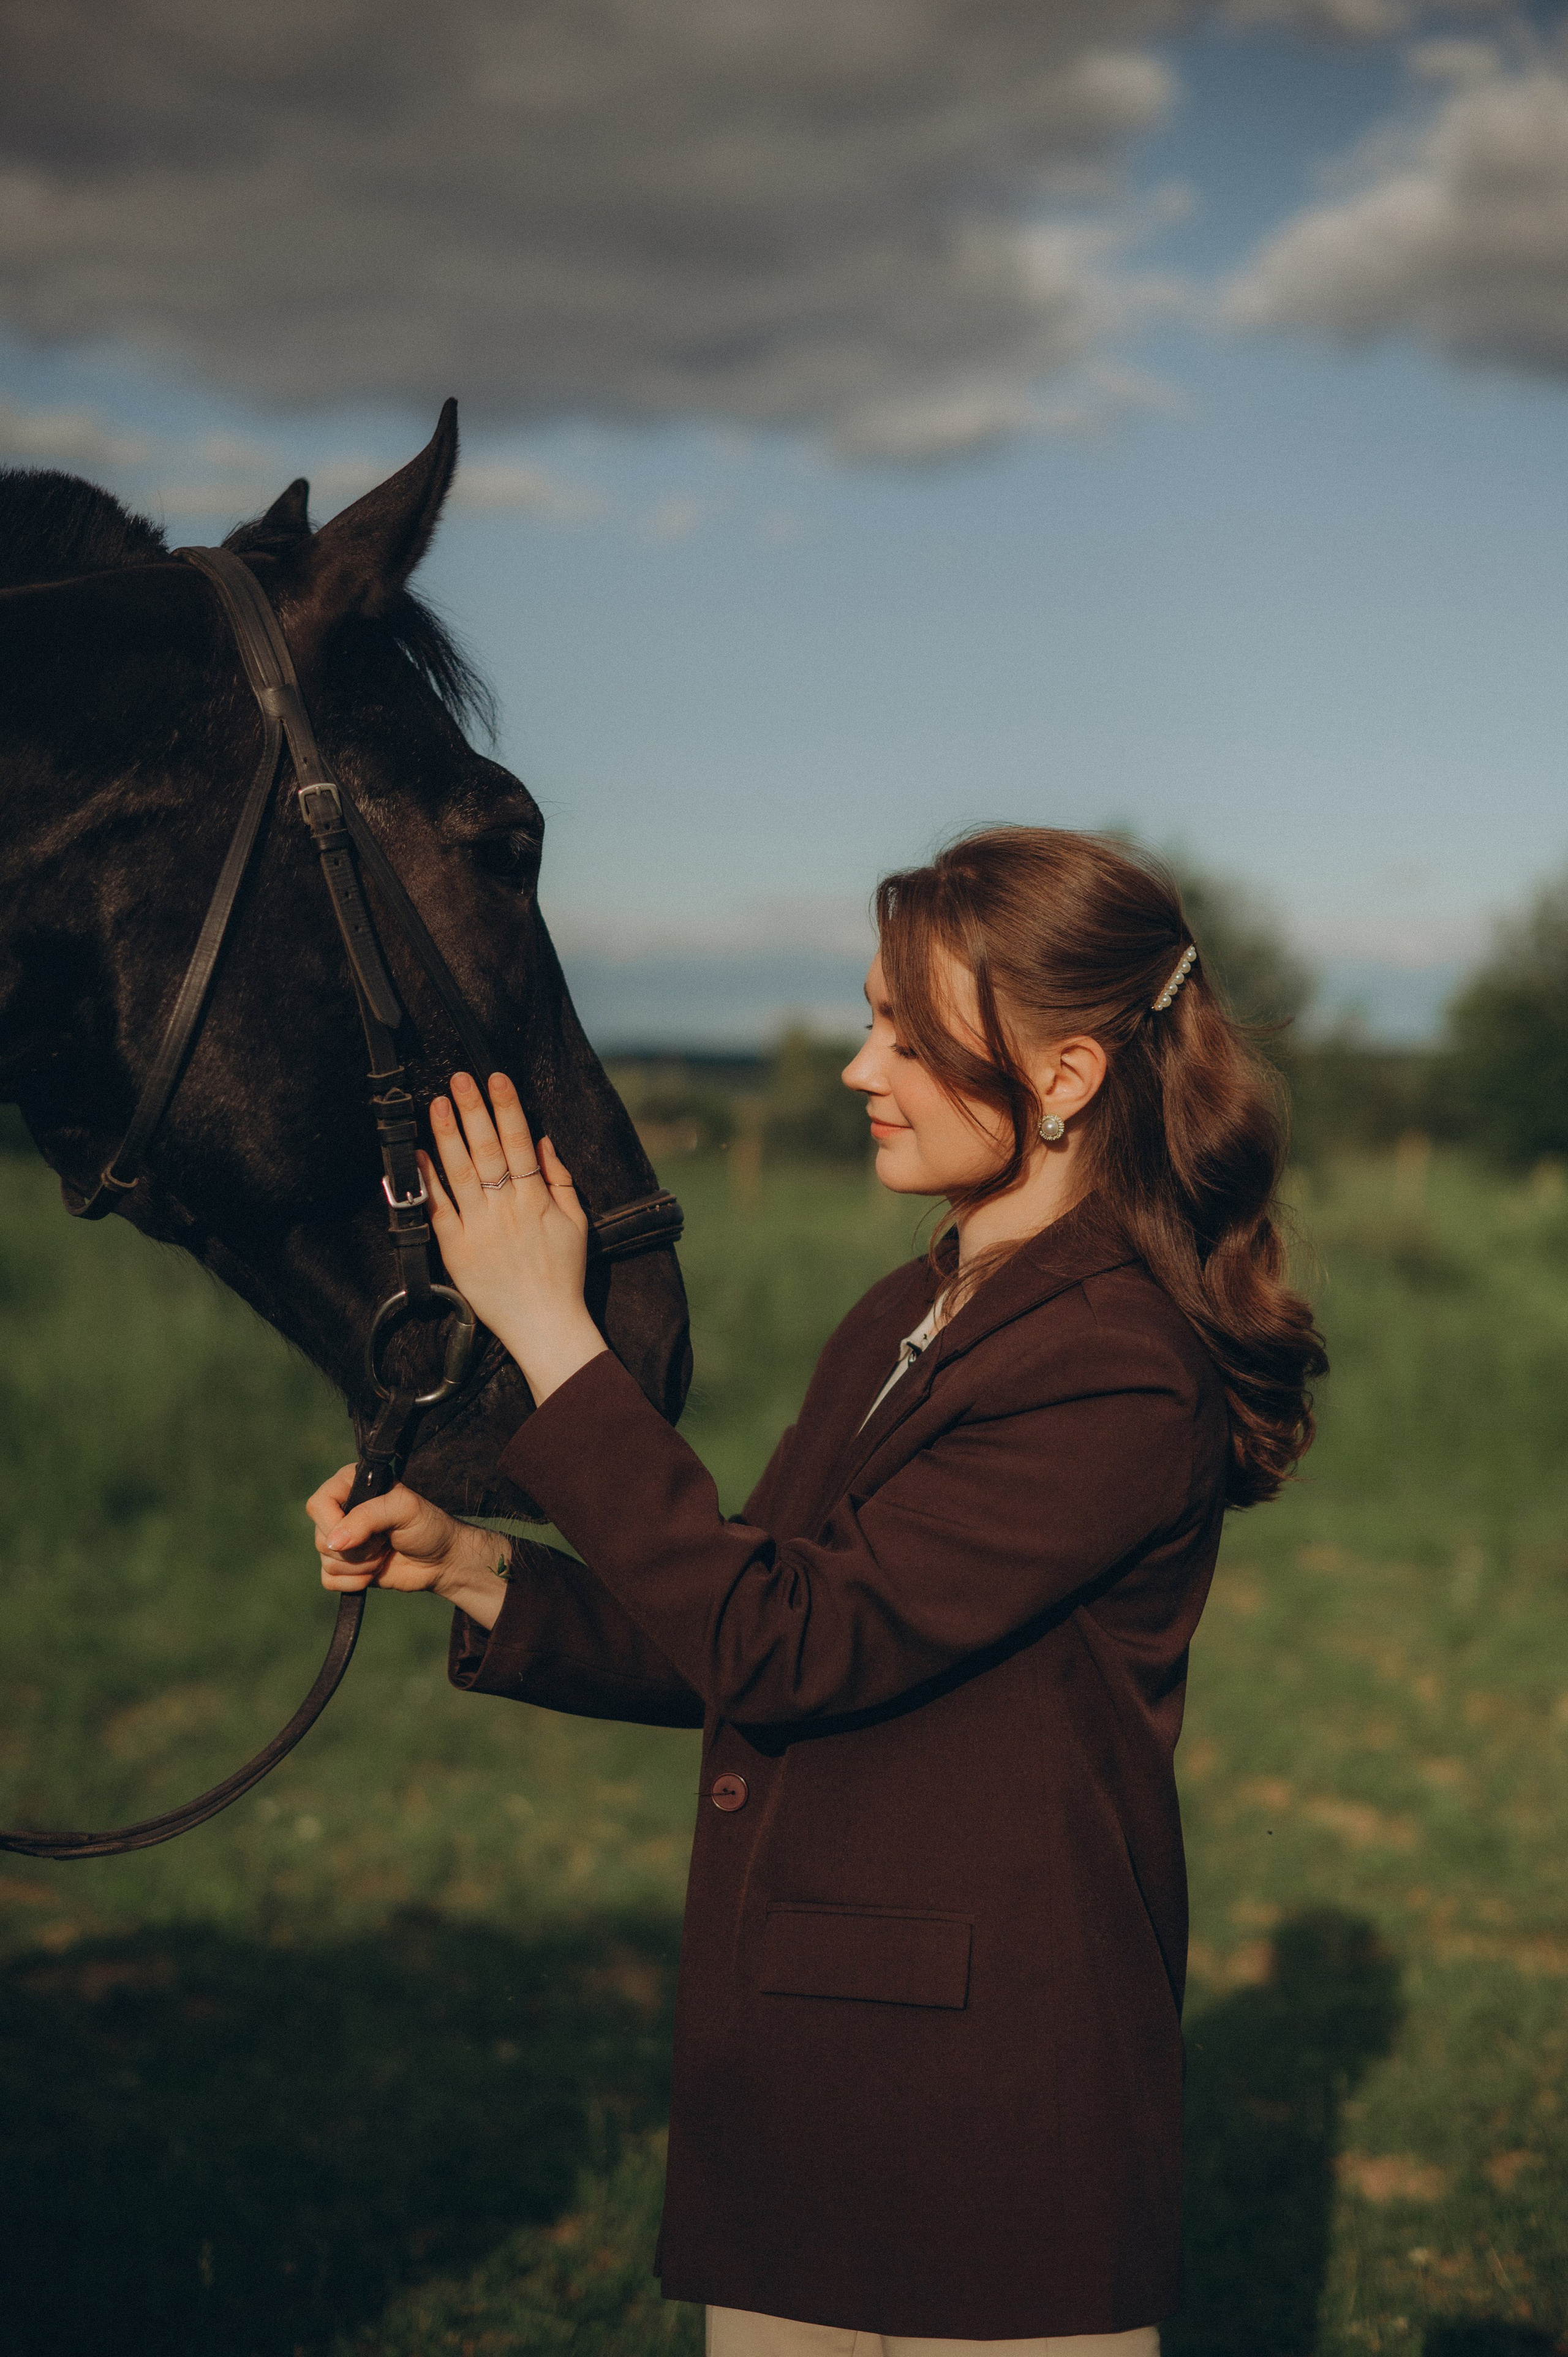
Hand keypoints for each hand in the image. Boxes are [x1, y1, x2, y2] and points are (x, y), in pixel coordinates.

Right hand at [305, 1463, 507, 1626]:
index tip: (362, 1533)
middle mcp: (341, 1511)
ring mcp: (341, 1541)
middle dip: (358, 1549)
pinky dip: (353, 1582)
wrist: (442, 1560)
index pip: (318, 1504)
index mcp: (350, 1486)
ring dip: (361, 1565)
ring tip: (385, 1552)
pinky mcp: (344, 1567)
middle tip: (385, 1540)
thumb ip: (368, 1517)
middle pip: (321, 1538)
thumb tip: (333, 1542)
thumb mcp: (405, 1509)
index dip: (334, 1524)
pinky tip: (376, 1572)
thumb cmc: (428, 1526)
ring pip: (326, 1561)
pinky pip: (329, 1580)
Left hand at [423, 1071, 606, 1404]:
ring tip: (437, 1103)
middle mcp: (506, 1209)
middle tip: (459, 1077)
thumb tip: (544, 1142)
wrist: (545, 1325)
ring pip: (459, 1172)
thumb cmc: (563, 1275)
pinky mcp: (456, 1249)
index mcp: (536, 1200)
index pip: (520, 1142)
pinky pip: (437, 1209)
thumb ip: (561, 1180)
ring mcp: (478, 1228)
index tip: (496, 1078)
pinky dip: (427, 1180)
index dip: (507, 1107)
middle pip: (487, 1149)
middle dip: (473, 1109)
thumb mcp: (577, 1223)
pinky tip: (418, 1154)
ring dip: (447, 1133)